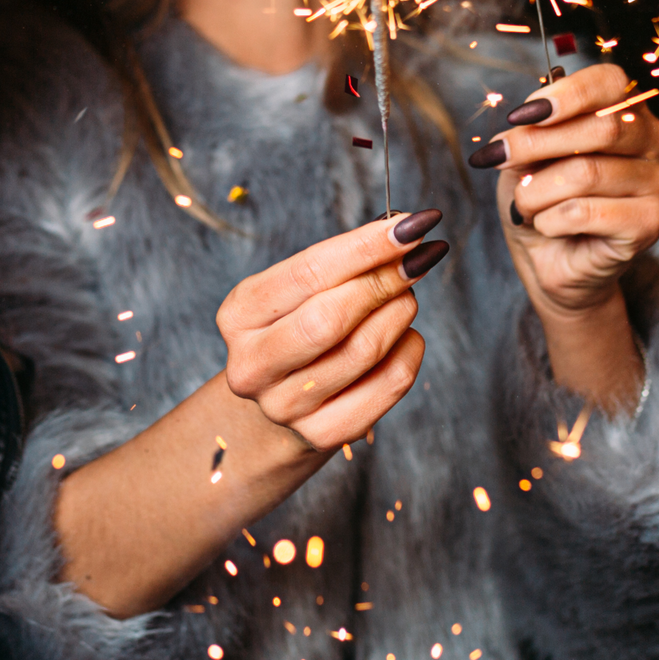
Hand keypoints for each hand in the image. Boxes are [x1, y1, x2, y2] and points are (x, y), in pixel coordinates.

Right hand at [210, 212, 441, 453]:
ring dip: (400, 312)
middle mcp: (251, 366)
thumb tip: (402, 229)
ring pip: (364, 350)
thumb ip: (343, 261)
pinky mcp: (323, 433)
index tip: (411, 226)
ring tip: (406, 296)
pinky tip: (405, 336)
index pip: (308, 273)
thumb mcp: (303, 289)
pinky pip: (389, 383)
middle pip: (331, 318)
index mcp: (239, 315)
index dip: (364, 247)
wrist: (286, 397)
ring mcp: (283, 407)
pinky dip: (410, 350)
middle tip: (419, 257)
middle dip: (385, 281)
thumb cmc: (301, 325)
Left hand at [472, 63, 658, 314]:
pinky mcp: (650, 223)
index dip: (565, 95)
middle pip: (602, 127)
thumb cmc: (541, 199)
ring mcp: (658, 182)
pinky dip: (550, 219)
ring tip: (524, 204)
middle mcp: (654, 141)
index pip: (611, 83)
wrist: (547, 260)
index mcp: (629, 110)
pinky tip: (547, 225)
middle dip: (536, 142)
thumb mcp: (526, 155)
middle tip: (497, 157)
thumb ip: (533, 129)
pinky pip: (586, 211)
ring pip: (587, 173)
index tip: (520, 114)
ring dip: (536, 191)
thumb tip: (525, 119)